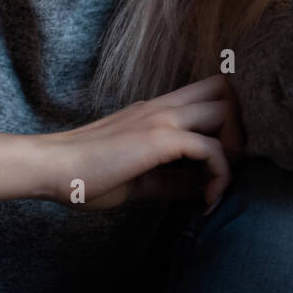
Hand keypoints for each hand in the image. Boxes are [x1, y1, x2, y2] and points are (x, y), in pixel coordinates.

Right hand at [35, 74, 244, 212]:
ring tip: (219, 183)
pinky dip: (219, 176)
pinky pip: (211, 149)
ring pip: (226, 112)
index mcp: (156, 110)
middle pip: (226, 91)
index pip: (209, 92)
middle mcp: (163, 106)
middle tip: (229, 166)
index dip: (229, 118)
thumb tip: (199, 189)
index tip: (225, 159)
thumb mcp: (138, 178)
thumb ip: (170, 179)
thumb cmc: (84, 174)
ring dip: (234, 149)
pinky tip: (206, 201)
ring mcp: (162, 119)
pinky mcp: (160, 139)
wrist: (51, 168)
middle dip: (240, 128)